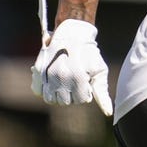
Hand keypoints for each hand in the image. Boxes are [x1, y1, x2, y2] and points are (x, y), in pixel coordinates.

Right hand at [30, 0, 112, 115]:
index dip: (85, 92)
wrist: (72, 34)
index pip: (80, 100)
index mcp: (77, 78)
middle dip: (72, 94)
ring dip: (58, 94)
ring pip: (50, 99)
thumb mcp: (99, 70)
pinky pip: (38, 91)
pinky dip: (45, 89)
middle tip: (75, 80)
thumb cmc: (89, 53)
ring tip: (65, 82)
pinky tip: (53, 81)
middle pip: (65, 102)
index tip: (86, 81)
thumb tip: (108, 113)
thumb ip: (102, 92)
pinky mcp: (38, 71)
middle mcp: (60, 78)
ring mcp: (48, 74)